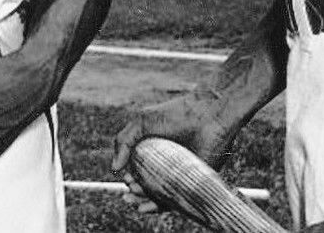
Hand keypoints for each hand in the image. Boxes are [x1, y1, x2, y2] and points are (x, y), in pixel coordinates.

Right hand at [110, 95, 242, 214]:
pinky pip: (171, 201)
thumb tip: (114, 168)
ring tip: (134, 196)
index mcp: (151, 148)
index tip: (125, 177)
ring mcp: (175, 175)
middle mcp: (162, 163)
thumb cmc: (176, 116)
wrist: (209, 118)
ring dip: (142, 199)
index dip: (127, 174)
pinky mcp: (188, 185)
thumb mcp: (143, 122)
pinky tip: (145, 207)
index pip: (134, 167)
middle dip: (133, 189)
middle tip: (130, 188)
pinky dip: (156, 207)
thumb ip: (123, 141)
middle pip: (143, 182)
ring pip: (155, 193)